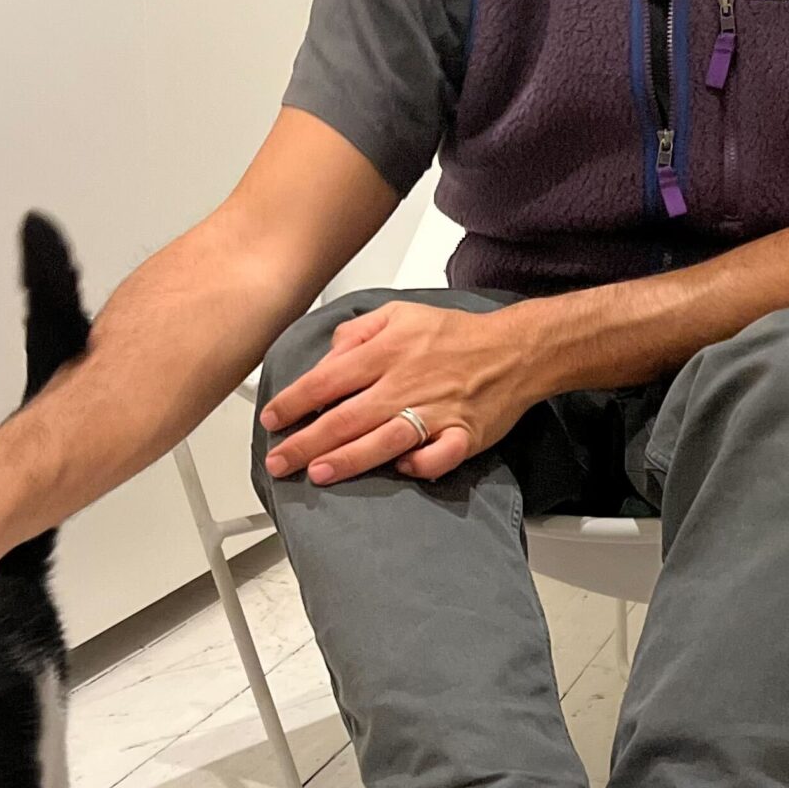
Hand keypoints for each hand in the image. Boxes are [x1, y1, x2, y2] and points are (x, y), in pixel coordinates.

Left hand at [260, 302, 536, 485]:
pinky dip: (420, 465)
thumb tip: (327, 356)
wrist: (516, 349)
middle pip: (347, 416)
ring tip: (318, 474)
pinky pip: (440, 455)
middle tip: (279, 462)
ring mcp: (437, 411)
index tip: (272, 419)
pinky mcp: (465, 434)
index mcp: (388, 351)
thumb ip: (358, 332)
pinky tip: (401, 470)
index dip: (295, 401)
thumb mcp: (400, 313)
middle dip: (307, 442)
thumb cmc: (456, 335)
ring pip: (384, 439)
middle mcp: (407, 382)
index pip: (328, 379)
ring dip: (348, 459)